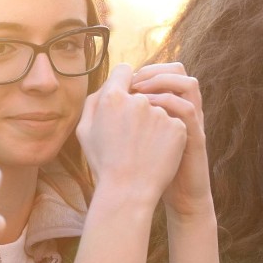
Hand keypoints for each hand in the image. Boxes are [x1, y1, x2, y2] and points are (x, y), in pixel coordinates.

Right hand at [76, 63, 187, 209]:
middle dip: (138, 103)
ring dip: (153, 121)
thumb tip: (109, 85)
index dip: (124, 81)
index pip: (124, 70)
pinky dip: (167, 135)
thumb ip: (94, 101)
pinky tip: (157, 152)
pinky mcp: (178, 127)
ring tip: (144, 146)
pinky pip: (173, 123)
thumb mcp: (85, 131)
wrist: (128, 192)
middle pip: (142, 90)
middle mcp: (138, 100)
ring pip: (159, 107)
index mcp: (112, 98)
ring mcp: (160, 114)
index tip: (126, 95)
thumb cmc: (103, 162)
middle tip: (132, 130)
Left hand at [131, 62, 212, 218]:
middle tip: (132, 81)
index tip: (122, 79)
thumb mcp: (127, 137)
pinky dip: (168, 104)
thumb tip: (99, 96)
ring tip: (140, 92)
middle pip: (177, 70)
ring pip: (188, 84)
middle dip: (153, 70)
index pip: (160, 71)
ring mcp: (189, 123)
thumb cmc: (138, 167)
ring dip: (163, 82)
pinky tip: (148, 110)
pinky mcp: (194, 137)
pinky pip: (188, 110)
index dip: (142, 69)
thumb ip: (118, 115)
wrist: (159, 197)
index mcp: (166, 106)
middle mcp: (181, 109)